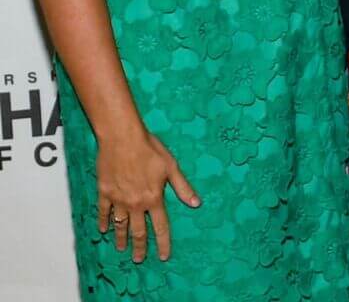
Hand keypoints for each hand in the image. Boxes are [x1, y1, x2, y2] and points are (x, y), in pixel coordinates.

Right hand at [97, 128, 199, 261]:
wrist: (123, 139)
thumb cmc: (149, 148)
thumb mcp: (171, 166)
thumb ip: (182, 187)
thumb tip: (196, 203)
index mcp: (153, 198)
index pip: (160, 226)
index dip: (163, 243)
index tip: (164, 256)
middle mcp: (135, 203)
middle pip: (138, 232)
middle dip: (140, 248)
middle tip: (139, 259)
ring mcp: (118, 200)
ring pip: (120, 226)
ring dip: (121, 239)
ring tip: (121, 249)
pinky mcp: (105, 193)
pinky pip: (104, 213)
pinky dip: (104, 222)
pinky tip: (104, 229)